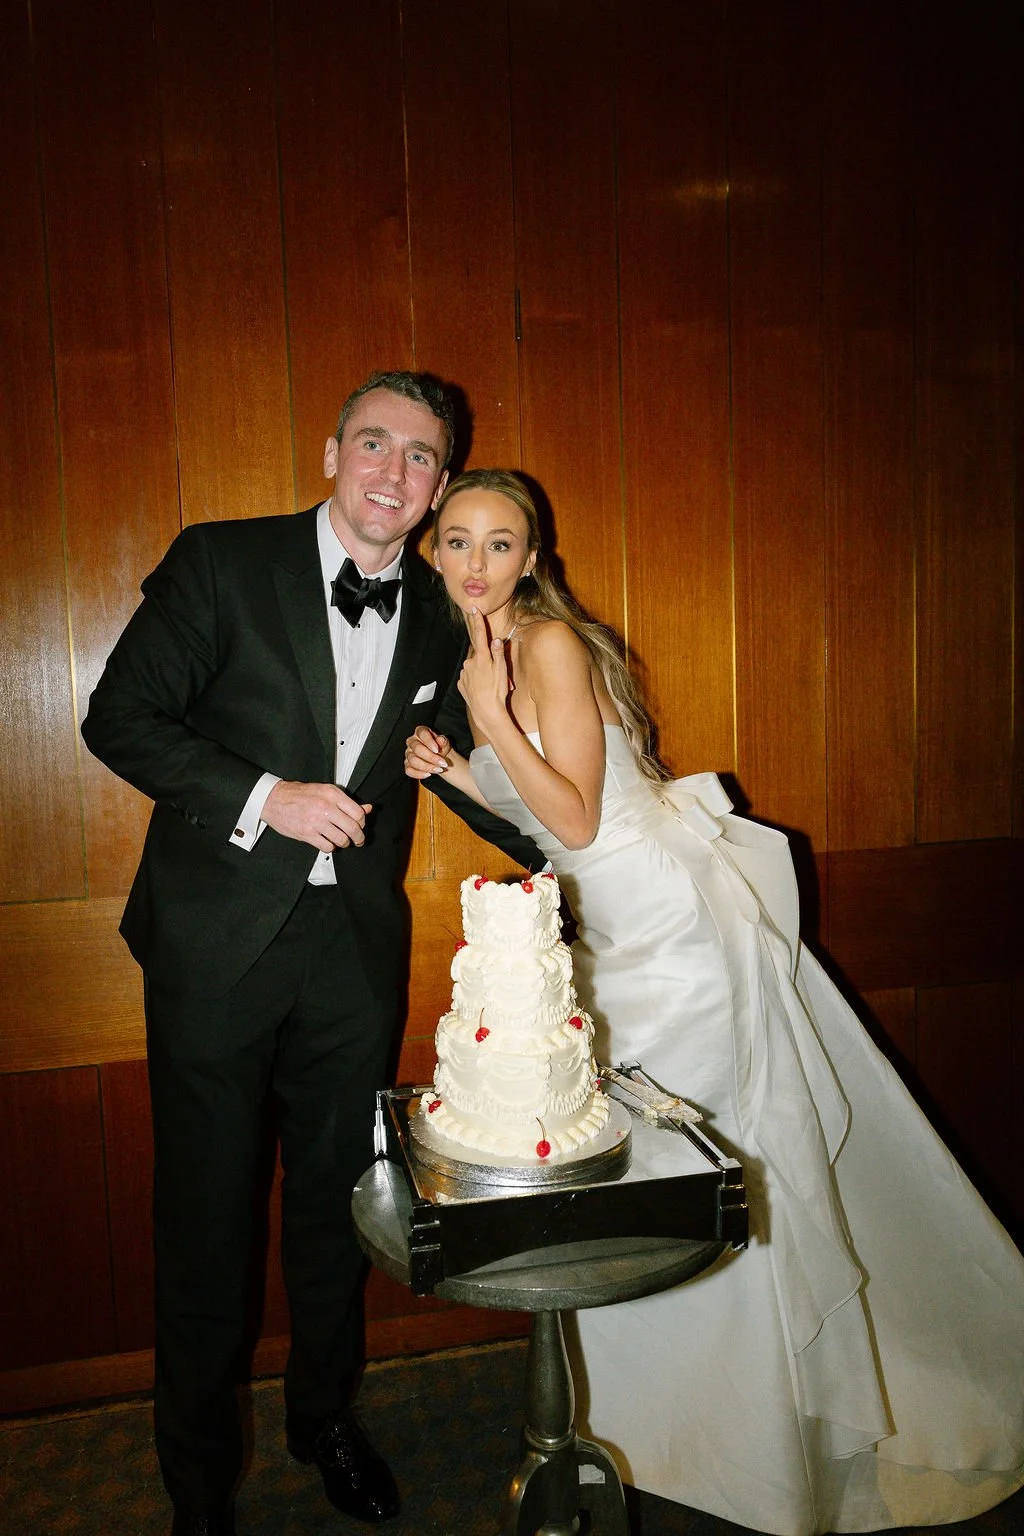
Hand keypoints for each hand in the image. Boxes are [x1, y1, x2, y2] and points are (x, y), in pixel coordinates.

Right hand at [262, 781, 371, 851]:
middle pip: (353, 828)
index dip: (362, 823)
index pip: (358, 813)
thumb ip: (346, 801)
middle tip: (358, 840)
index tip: (360, 826)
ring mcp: (316, 821)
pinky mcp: (307, 834)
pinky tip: (328, 841)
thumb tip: (367, 809)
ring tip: (342, 841)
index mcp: (332, 794)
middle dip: (359, 838)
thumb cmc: (299, 794)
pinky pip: (327, 846)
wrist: (274, 799)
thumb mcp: (325, 791)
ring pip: (342, 839)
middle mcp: (326, 807)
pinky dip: (330, 847)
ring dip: (344, 843)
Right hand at [405, 726, 451, 779]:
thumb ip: (443, 741)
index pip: (422, 733)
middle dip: (431, 757)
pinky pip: (409, 770)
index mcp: (420, 732)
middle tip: (443, 763)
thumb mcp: (445, 743)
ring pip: (413, 760)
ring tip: (439, 769)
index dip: (429, 741)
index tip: (437, 750)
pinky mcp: (407, 764)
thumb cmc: (441, 748)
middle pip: (417, 748)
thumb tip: (441, 739)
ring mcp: (408, 753)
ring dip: (427, 767)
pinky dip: (419, 774)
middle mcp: (412, 741)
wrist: (441, 759)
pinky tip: (429, 774)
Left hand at [457, 607, 511, 729]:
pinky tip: (482, 688)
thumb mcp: (502, 671)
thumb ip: (498, 654)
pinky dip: (475, 680)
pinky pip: (469, 677)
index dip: (477, 621)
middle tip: (498, 675)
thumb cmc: (497, 691)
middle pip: (480, 655)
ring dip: (482, 672)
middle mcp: (470, 663)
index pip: (480, 635)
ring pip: (474, 667)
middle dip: (488, 662)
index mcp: (482, 658)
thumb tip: (496, 639)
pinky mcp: (460, 683)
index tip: (473, 609)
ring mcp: (464, 673)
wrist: (486, 712)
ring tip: (491, 685)